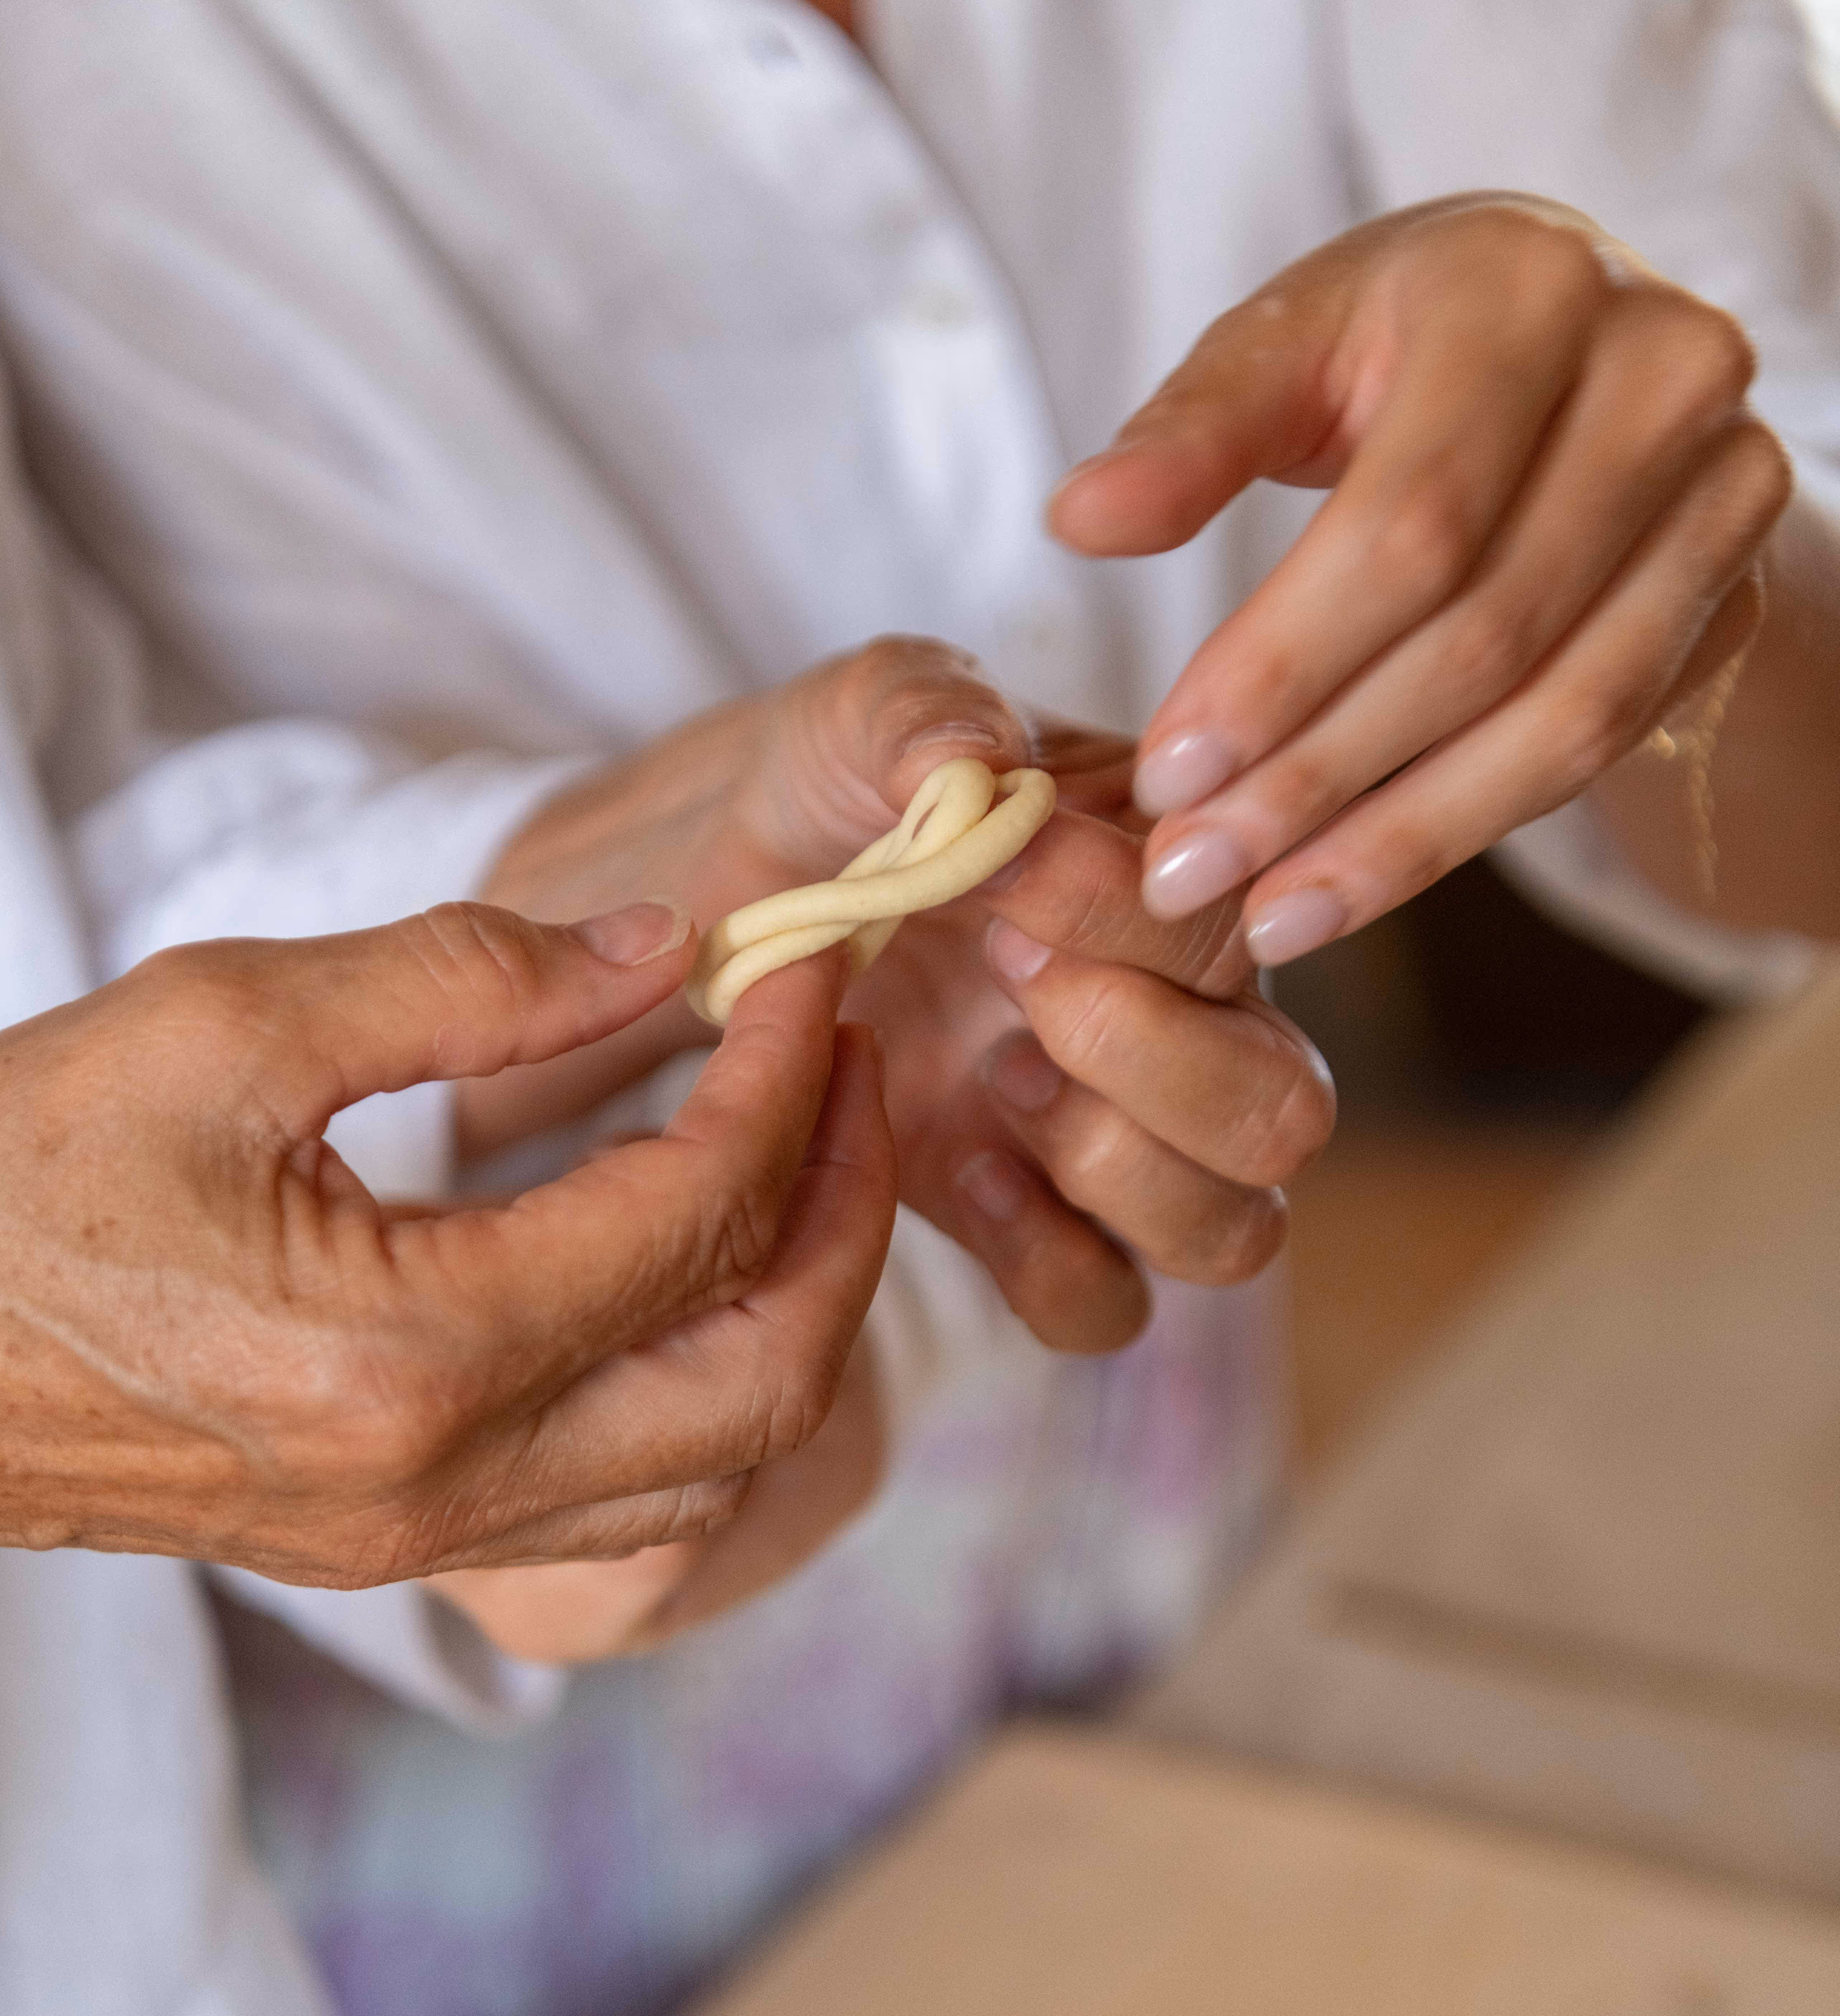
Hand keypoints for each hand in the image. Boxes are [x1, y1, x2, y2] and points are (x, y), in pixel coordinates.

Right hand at [0, 907, 892, 1591]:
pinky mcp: (391, 1547)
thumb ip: (462, 977)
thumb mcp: (220, 1022)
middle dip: (843, 1206)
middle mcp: (442, 1483)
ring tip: (802, 1159)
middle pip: (763, 1371)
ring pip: (720, 1464)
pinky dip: (710, 1396)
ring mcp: (420, 1541)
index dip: (782, 1073)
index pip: (694, 1212)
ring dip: (797, 1308)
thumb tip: (656, 949)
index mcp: (407, 1352)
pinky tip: (699, 1282)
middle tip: (848, 1061)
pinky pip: (628, 1509)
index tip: (803, 965)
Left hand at [477, 645, 1335, 1354]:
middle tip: (1017, 981)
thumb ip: (924, 712)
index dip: (1130, 913)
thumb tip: (971, 760)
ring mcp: (1111, 1139)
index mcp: (1177, 887)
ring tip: (997, 1077)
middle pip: (1284, 1111)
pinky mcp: (1026, 1225)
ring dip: (1119, 1167)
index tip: (1005, 868)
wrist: (730, 888)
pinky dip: (1047, 1258)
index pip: (1237, 924)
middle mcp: (1182, 1024)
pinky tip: (959, 1166)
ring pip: (1230, 1229)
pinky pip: (1104, 1303)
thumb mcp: (864, 714)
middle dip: (1163, 1059)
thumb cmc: (835, 784)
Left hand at [1049, 195, 1790, 961]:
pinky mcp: (1733, 590)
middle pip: (1480, 630)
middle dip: (1318, 770)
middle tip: (1189, 866)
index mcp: (1526, 289)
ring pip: (1555, 713)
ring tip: (1263, 912)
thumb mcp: (1289, 345)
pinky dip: (1463, 827)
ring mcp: (1725, 488)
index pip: (1408, 523)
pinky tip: (1348, 887)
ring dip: (1393, 836)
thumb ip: (1189, 431)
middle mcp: (1660, 376)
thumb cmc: (1404, 345)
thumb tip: (1081, 519)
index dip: (1282, 662)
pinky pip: (1597, 742)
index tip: (1166, 772)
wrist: (1577, 352)